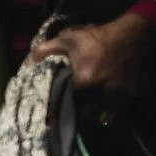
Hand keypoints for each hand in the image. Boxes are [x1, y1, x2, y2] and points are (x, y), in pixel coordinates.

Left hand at [29, 12, 154, 120]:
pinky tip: (95, 115)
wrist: (129, 35)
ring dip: (87, 119)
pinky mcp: (126, 96)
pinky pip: (112, 115)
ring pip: (97, 118)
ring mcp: (116, 96)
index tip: (49, 111)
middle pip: (82, 115)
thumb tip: (26, 65)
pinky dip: (103, 117)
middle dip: (71, 118)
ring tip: (77, 117)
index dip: (57, 109)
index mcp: (84, 80)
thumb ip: (44, 51)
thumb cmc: (95, 38)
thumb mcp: (67, 39)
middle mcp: (100, 92)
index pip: (66, 102)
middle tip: (61, 116)